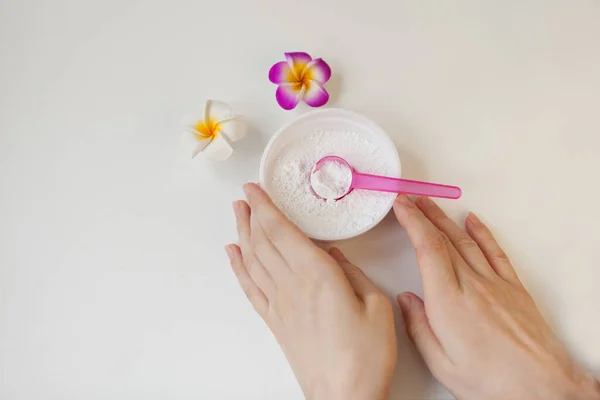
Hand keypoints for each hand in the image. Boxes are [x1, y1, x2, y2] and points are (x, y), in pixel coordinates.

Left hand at [226, 183, 396, 399]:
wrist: (344, 397)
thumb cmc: (365, 356)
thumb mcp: (376, 305)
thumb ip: (353, 273)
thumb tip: (334, 254)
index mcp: (318, 276)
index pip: (282, 231)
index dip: (265, 207)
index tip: (254, 189)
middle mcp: (292, 286)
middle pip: (263, 241)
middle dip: (251, 214)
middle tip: (244, 196)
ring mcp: (279, 305)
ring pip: (253, 260)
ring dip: (243, 234)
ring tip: (237, 215)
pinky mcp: (276, 322)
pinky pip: (251, 288)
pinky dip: (239, 268)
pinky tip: (234, 255)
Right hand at [393, 195, 599, 399]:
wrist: (541, 389)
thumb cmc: (493, 382)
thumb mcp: (441, 363)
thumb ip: (418, 327)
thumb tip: (406, 300)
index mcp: (448, 302)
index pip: (426, 248)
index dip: (412, 222)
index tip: (400, 206)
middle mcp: (471, 286)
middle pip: (443, 239)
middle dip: (423, 215)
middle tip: (409, 200)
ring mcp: (495, 284)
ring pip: (465, 241)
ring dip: (445, 219)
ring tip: (431, 205)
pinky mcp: (513, 289)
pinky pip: (495, 252)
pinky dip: (482, 233)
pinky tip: (472, 222)